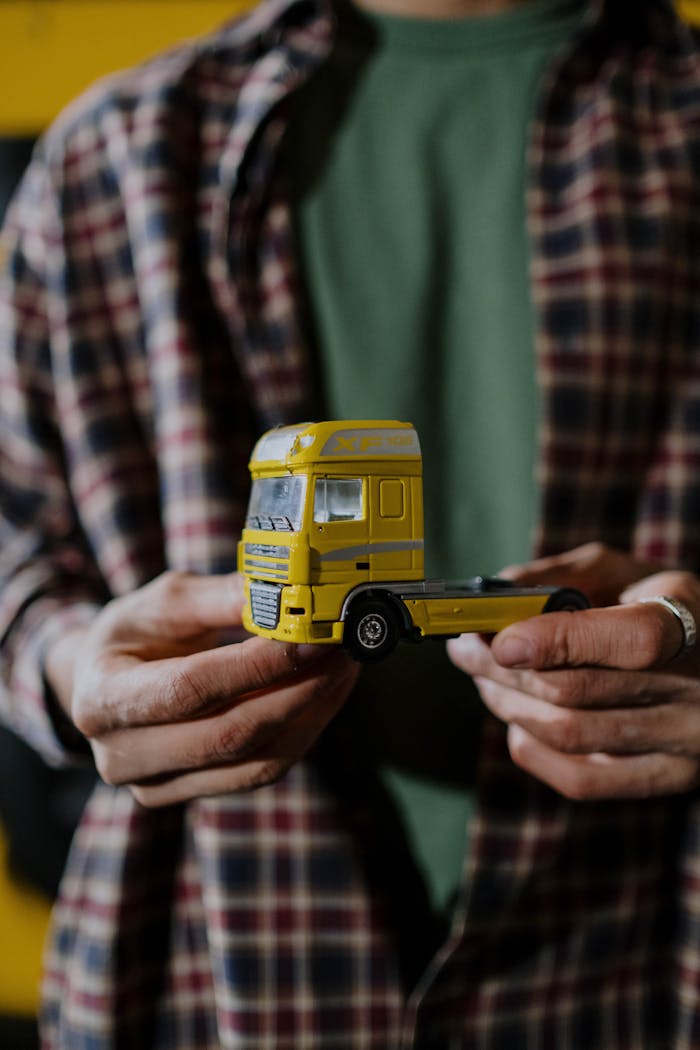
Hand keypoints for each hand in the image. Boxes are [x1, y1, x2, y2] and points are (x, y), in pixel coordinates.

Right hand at [46, 571, 358, 805]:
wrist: (103, 681)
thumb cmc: (136, 633)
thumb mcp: (168, 600)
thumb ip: (224, 597)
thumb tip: (290, 592)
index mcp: (102, 699)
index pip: (190, 690)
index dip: (256, 668)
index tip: (310, 639)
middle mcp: (121, 756)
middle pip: (228, 736)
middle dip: (298, 691)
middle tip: (343, 651)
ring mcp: (155, 786)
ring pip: (255, 762)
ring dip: (312, 714)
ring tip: (345, 667)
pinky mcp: (193, 794)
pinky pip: (261, 770)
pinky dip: (303, 731)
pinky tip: (326, 693)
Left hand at [447, 543, 699, 799]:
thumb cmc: (659, 604)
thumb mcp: (626, 571)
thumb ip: (563, 574)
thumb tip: (497, 592)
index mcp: (691, 623)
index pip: (631, 641)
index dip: (557, 641)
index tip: (501, 640)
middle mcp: (697, 690)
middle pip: (579, 692)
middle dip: (504, 671)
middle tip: (465, 650)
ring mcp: (685, 743)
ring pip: (571, 735)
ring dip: (508, 705)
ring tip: (482, 678)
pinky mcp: (668, 778)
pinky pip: (583, 780)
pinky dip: (534, 751)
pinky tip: (516, 721)